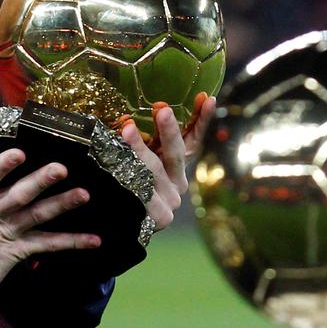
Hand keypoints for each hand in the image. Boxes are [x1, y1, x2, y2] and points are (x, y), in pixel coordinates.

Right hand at [0, 148, 100, 293]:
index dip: (2, 166)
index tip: (19, 153)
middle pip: (18, 194)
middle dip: (40, 181)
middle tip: (61, 168)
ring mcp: (5, 232)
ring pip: (36, 215)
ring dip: (61, 204)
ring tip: (83, 194)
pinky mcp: (16, 251)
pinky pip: (47, 245)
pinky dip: (71, 242)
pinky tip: (93, 240)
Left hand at [120, 93, 216, 230]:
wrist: (120, 228)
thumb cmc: (128, 186)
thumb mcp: (140, 160)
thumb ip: (145, 141)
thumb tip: (140, 111)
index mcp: (178, 167)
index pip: (194, 140)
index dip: (201, 120)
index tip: (207, 98)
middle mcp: (178, 183)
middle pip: (176, 154)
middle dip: (169, 130)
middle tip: (162, 109)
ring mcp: (170, 201)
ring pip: (154, 171)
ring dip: (139, 149)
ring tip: (127, 128)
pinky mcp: (158, 217)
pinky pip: (142, 192)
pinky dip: (130, 176)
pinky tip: (118, 164)